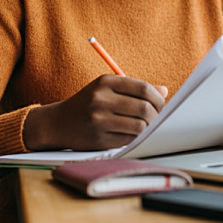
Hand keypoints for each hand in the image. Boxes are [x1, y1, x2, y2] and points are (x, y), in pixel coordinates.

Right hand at [23, 75, 167, 150]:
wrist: (58, 122)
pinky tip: (131, 134)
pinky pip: (129, 140)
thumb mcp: (108, 89)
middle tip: (156, 118)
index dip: (158, 98)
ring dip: (147, 128)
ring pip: (139, 126)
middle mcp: (101, 99)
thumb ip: (135, 89)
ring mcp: (98, 120)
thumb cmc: (89, 103)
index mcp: (106, 82)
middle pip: (144, 108)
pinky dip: (135, 138)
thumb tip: (164, 91)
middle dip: (156, 115)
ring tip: (144, 126)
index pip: (143, 89)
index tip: (161, 104)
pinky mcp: (98, 138)